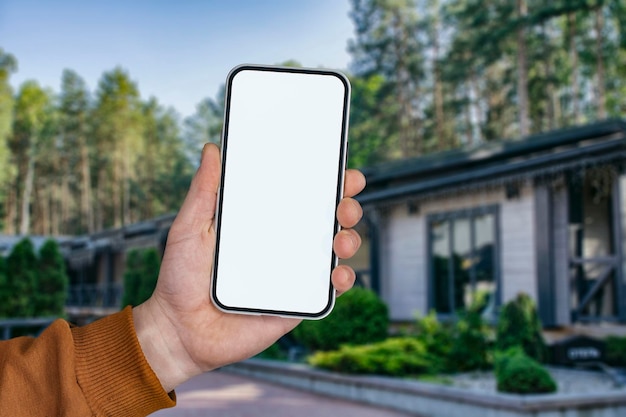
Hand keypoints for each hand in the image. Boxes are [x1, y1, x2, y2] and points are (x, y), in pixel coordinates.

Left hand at [133, 143, 365, 391]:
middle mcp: (282, 245)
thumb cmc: (180, 278)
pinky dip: (343, 280)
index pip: (299, 196)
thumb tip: (212, 150)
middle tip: (344, 205)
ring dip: (349, 240)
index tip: (341, 169)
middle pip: (326, 220)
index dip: (325, 181)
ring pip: (334, 252)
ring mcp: (292, 274)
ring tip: (342, 240)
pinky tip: (339, 275)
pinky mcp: (297, 303)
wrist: (179, 330)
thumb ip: (203, 192)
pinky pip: (328, 291)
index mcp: (261, 223)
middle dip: (346, 207)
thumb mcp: (189, 228)